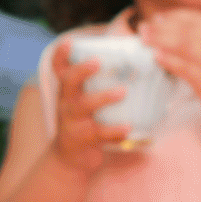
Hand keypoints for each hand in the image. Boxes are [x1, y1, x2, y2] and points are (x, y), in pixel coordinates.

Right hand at [50, 41, 129, 172]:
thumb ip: (99, 86)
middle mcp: (66, 103)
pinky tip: (127, 128)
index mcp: (68, 91)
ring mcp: (71, 121)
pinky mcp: (81, 139)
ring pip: (82, 106)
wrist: (70, 160)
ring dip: (102, 97)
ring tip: (122, 92)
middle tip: (98, 62)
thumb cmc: (86, 123)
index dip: (62, 55)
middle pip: (68, 82)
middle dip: (82, 70)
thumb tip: (139, 64)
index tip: (69, 42)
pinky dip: (113, 131)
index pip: (60, 69)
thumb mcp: (85, 103)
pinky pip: (97, 134)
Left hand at [139, 10, 200, 131]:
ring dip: (160, 40)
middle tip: (143, 26)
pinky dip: (168, 60)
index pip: (199, 19)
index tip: (158, 17)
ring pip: (184, 45)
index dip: (176, 16)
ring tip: (143, 39)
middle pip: (188, 30)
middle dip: (162, 26)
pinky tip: (155, 57)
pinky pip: (185, 67)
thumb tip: (177, 35)